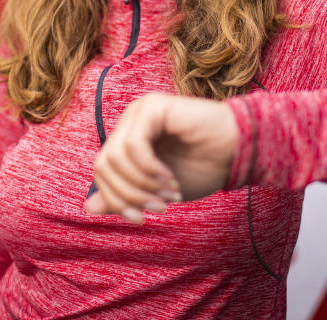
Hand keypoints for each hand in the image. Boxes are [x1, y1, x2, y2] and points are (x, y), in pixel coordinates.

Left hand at [84, 92, 239, 223]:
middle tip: (158, 208)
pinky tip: (168, 178)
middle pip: (103, 165)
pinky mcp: (153, 107)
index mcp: (127, 138)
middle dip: (129, 195)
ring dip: (142, 184)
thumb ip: (125, 195)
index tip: (141, 219)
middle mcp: (129, 122)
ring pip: (115, 156)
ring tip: (168, 193)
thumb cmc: (202, 168)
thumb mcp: (156, 191)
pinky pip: (134, 144)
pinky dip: (148, 169)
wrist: (238, 152)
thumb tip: (88, 208)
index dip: (115, 200)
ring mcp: (140, 111)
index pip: (101, 171)